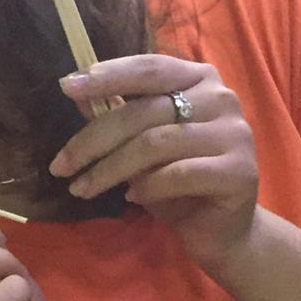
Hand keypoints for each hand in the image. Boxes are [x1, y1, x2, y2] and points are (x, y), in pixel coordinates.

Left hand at [50, 53, 258, 272]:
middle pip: (144, 112)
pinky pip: (179, 174)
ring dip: (111, 170)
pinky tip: (132, 198)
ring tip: (84, 189)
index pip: (148, 68)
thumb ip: (117, 116)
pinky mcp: (238, 171)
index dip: (107, 75)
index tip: (66, 86)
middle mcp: (221, 98)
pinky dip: (148, 187)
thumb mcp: (141, 148)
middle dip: (94, 140)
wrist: (222, 232)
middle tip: (61, 166)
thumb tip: (75, 92)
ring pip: (156, 143)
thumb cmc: (179, 185)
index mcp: (198, 79)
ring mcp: (234, 133)